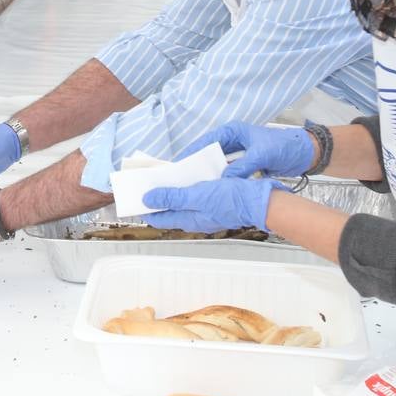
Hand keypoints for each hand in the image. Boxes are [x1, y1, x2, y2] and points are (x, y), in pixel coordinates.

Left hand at [142, 177, 283, 233]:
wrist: (261, 200)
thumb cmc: (232, 200)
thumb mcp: (198, 195)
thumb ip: (173, 197)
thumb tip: (149, 200)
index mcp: (190, 219)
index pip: (160, 217)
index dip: (146, 208)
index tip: (134, 198)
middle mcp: (197, 217)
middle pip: (170, 208)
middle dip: (157, 197)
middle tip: (146, 183)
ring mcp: (207, 210)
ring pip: (184, 201)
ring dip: (172, 190)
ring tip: (163, 176)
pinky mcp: (217, 201)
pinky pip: (196, 194)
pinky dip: (188, 186)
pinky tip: (188, 175)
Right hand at [183, 121, 317, 178]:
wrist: (306, 153)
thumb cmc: (284, 147)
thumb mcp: (262, 155)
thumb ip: (243, 166)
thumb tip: (225, 179)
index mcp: (233, 131)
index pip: (207, 141)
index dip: (193, 152)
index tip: (180, 164)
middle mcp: (233, 140)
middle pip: (209, 153)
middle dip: (198, 165)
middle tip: (184, 178)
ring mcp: (239, 152)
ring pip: (218, 164)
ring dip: (210, 173)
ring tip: (196, 185)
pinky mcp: (246, 163)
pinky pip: (229, 171)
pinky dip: (223, 179)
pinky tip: (215, 188)